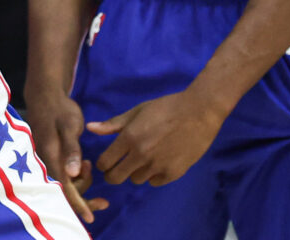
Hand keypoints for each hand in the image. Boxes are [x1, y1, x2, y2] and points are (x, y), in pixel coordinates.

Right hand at [24, 84, 107, 222]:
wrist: (46, 96)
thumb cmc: (59, 109)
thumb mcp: (68, 126)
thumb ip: (71, 149)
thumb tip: (73, 173)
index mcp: (50, 157)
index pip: (63, 187)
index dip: (77, 203)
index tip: (91, 216)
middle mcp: (47, 163)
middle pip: (64, 190)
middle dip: (83, 195)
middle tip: (101, 193)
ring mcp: (49, 161)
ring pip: (66, 184)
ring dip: (81, 182)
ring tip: (89, 164)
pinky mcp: (53, 159)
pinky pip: (65, 176)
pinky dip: (77, 176)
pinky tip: (85, 165)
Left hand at [88, 87, 226, 185]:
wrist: (199, 112)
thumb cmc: (166, 107)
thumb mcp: (137, 111)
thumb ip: (113, 124)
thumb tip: (90, 128)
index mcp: (129, 137)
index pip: (105, 162)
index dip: (102, 164)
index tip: (106, 161)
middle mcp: (141, 155)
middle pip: (116, 177)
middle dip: (113, 174)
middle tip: (117, 167)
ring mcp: (158, 165)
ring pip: (136, 180)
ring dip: (135, 172)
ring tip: (143, 159)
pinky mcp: (173, 173)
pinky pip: (154, 181)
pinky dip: (153, 175)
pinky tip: (158, 162)